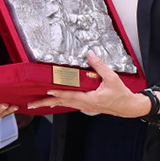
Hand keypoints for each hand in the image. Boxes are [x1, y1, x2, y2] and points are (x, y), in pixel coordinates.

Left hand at [27, 51, 148, 117]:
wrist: (128, 107)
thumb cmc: (120, 94)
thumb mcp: (112, 78)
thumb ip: (99, 65)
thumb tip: (89, 54)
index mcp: (90, 99)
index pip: (70, 96)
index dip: (58, 94)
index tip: (47, 92)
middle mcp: (85, 104)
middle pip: (62, 103)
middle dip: (45, 103)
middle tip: (31, 104)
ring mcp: (84, 106)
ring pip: (64, 104)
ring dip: (50, 104)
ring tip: (37, 104)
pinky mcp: (85, 105)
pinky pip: (69, 104)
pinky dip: (59, 102)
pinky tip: (53, 101)